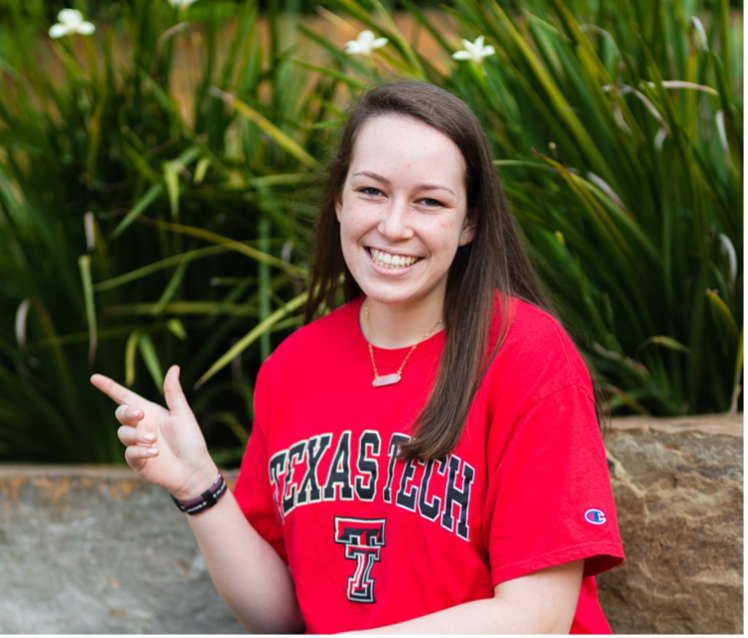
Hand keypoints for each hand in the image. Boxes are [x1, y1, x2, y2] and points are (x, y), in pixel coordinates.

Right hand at [90, 365, 217, 499]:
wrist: (194, 469)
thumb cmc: (190, 440)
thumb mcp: (182, 414)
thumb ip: (173, 392)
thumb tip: (174, 367)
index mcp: (149, 411)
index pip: (124, 396)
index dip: (109, 387)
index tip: (94, 377)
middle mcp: (140, 426)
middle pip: (121, 413)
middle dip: (127, 412)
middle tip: (140, 414)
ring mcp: (136, 444)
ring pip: (124, 433)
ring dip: (137, 434)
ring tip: (155, 439)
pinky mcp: (137, 461)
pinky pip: (130, 453)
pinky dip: (140, 451)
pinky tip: (155, 452)